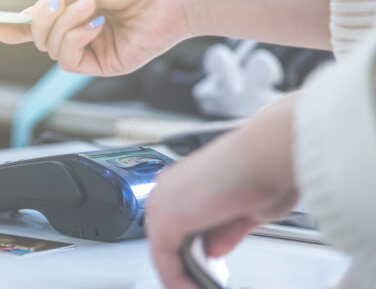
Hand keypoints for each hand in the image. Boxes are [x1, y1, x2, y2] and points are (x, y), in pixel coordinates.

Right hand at [0, 0, 195, 75]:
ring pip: (51, 49)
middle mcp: (82, 32)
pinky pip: (69, 60)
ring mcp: (93, 50)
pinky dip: (74, 39)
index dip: (16, 27)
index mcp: (76, 10)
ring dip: (64, 25)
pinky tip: (95, 25)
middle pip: (40, 38)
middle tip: (60, 2)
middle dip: (42, 19)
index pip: (41, 25)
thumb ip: (52, 2)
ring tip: (92, 7)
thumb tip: (23, 17)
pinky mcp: (104, 65)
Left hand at [145, 95, 298, 288]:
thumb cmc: (267, 169)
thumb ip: (227, 231)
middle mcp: (169, 188)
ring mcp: (164, 201)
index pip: (177, 224)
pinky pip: (164, 259)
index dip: (190, 252)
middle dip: (185, 267)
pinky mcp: (166, 218)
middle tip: (202, 286)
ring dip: (181, 276)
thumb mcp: (249, 210)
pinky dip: (177, 280)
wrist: (267, 155)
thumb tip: (214, 249)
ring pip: (163, 250)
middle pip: (166, 238)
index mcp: (186, 182)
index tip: (207, 272)